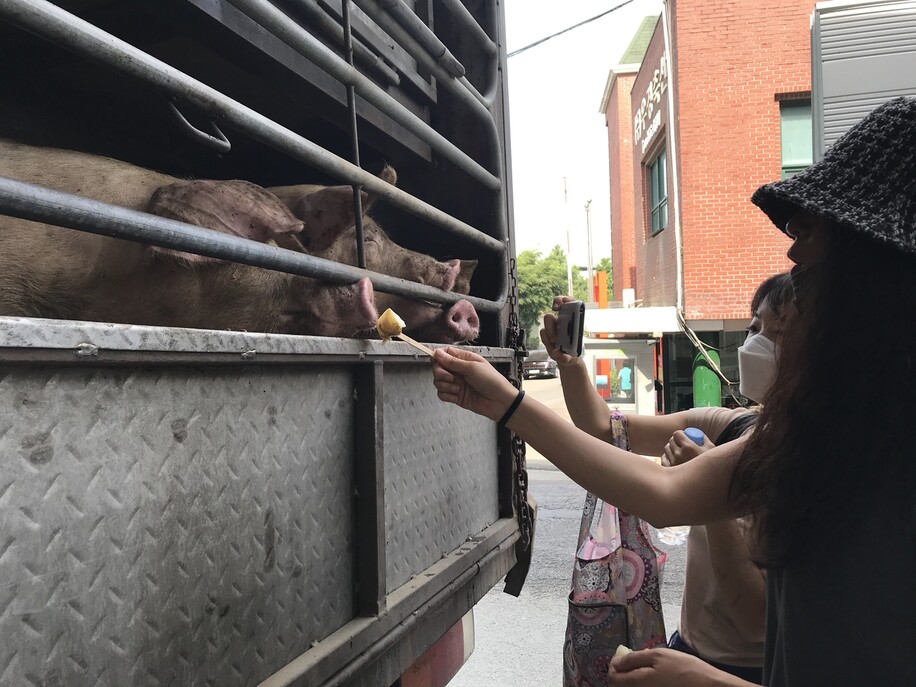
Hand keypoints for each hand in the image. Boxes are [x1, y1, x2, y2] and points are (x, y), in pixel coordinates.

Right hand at [432, 347, 519, 421]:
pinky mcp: (456, 396)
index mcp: (464, 359)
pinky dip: (447, 395)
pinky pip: (442, 394)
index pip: (445, 353)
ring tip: (458, 389)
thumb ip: (453, 362)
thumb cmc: (492, 381)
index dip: (437, 356)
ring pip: (438, 382)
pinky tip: (456, 396)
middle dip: (440, 373)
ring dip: (445, 386)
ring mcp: (456, 383)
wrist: (499, 401)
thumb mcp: (472, 368)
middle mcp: (458, 370)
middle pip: (438, 368)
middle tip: (451, 378)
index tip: (435, 361)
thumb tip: (438, 353)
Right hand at [539, 296, 581, 366]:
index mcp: (574, 321)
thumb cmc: (572, 353)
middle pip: (554, 311)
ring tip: (554, 343)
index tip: (560, 304)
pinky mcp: (548, 332)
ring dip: (549, 332)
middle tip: (554, 336)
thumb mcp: (571, 357)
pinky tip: (551, 346)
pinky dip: (546, 339)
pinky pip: (543, 331)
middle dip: (552, 322)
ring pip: (547, 320)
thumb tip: (556, 353)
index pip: (570, 303)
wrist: (567, 359)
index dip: (565, 300)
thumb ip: (564, 357)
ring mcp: (555, 325)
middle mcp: (564, 320)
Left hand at [609, 648, 739, 685]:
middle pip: (621, 684)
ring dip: (632, 676)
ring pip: (632, 686)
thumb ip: (634, 658)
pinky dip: (643, 682)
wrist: (707, 686)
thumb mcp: (658, 655)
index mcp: (638, 682)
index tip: (623, 655)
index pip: (613, 677)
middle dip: (623, 671)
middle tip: (633, 660)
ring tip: (645, 667)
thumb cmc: (683, 668)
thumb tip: (616, 661)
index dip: (614, 664)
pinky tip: (654, 675)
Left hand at [661, 430, 714, 466]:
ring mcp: (673, 464)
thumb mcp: (712, 449)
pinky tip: (673, 458)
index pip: (677, 434)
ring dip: (671, 448)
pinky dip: (667, 457)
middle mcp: (679, 455)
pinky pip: (664, 460)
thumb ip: (704, 438)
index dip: (679, 433)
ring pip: (666, 450)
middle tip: (680, 442)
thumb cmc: (712, 465)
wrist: (709, 483)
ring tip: (677, 450)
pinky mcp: (669, 471)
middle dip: (675, 440)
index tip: (683, 435)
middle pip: (671, 441)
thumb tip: (698, 433)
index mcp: (688, 447)